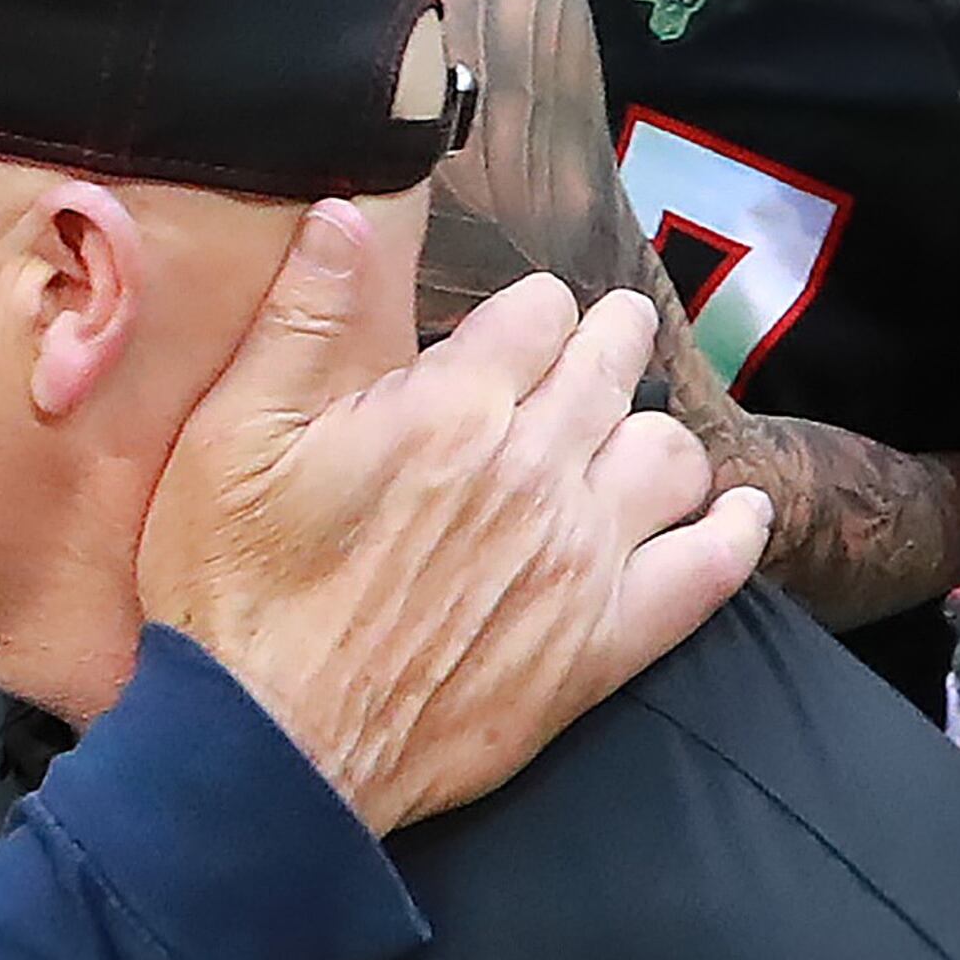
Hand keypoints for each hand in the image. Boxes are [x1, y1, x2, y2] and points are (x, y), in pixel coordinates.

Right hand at [139, 198, 774, 832]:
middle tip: (577, 358)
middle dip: (599, 346)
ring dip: (649, 431)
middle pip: (614, 363)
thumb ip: (302, 319)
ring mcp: (581, 558)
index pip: (539, 308)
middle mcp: (535, 469)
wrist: (270, 749)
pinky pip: (711, 568)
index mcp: (451, 407)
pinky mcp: (601, 644)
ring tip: (617, 440)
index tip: (498, 339)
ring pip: (671, 452)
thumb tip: (352, 210)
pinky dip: (730, 530)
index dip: (520, 315)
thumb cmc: (233, 593)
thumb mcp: (229, 438)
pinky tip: (724, 513)